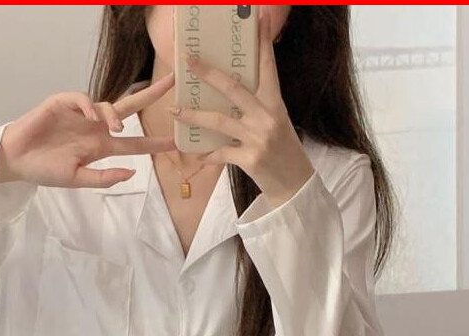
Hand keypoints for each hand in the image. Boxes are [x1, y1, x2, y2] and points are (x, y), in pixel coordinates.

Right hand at [0, 73, 176, 189]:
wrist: (16, 161)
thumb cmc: (44, 170)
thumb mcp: (77, 180)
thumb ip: (104, 178)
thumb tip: (132, 172)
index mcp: (100, 146)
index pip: (134, 142)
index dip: (154, 143)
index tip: (176, 143)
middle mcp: (94, 127)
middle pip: (129, 109)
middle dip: (150, 95)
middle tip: (171, 83)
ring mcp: (80, 114)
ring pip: (107, 105)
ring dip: (114, 114)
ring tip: (115, 128)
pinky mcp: (62, 103)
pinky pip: (82, 98)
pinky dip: (90, 105)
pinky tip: (92, 116)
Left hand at [169, 11, 314, 207]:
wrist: (294, 184)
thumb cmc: (282, 150)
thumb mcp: (276, 121)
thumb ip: (257, 105)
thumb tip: (229, 90)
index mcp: (275, 102)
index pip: (268, 65)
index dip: (262, 41)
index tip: (257, 15)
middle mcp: (267, 116)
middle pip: (233, 88)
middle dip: (208, 73)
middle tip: (189, 60)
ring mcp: (258, 138)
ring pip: (219, 121)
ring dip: (194, 115)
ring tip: (174, 110)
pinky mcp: (251, 159)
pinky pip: (221, 153)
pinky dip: (209, 155)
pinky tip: (200, 156)